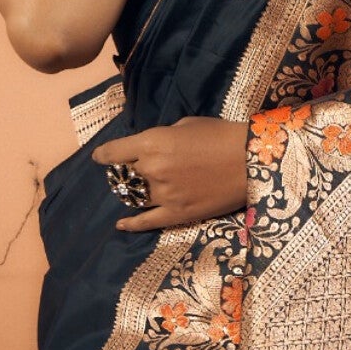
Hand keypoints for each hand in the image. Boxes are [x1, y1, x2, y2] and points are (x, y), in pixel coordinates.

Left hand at [92, 115, 250, 232]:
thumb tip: (152, 147)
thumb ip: (162, 137)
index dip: (103, 155)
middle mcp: (152, 170)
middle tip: (128, 172)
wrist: (251, 161)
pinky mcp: (177, 214)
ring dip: (133, 192)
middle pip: (124, 175)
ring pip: (134, 197)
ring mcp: (163, 195)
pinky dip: (131, 224)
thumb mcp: (186, 125)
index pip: (114, 152)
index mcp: (152, 143)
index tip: (100, 158)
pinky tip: (121, 224)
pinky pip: (147, 222)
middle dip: (124, 172)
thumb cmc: (221, 135)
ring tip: (134, 190)